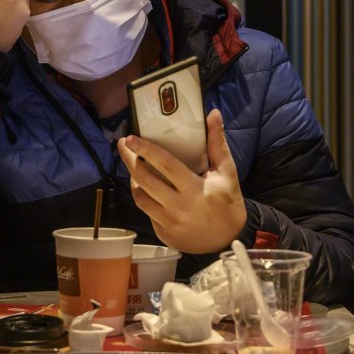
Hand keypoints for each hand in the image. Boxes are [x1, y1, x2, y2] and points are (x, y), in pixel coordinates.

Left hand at [118, 109, 245, 253]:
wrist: (229, 240)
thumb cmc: (228, 202)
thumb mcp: (227, 172)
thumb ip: (217, 143)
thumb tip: (213, 113)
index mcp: (195, 189)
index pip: (165, 165)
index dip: (145, 150)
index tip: (130, 138)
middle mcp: (179, 207)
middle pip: (145, 180)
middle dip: (129, 160)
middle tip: (123, 145)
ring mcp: (169, 223)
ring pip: (140, 197)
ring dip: (134, 179)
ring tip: (133, 165)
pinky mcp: (163, 234)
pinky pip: (146, 212)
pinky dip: (143, 197)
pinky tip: (144, 187)